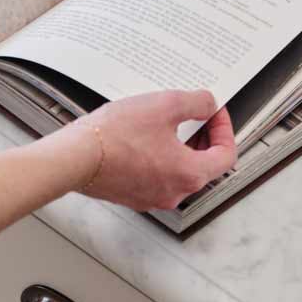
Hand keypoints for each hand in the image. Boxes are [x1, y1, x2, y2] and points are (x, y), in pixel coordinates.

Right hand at [64, 90, 235, 211]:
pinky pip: (156, 177)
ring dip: (181, 148)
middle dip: (204, 139)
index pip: (225, 156)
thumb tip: (208, 105)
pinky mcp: (132, 196)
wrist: (76, 158)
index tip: (214, 114)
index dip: (225, 129)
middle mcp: (173, 193)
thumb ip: (198, 103)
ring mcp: (152, 198)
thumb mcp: (167, 104)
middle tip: (195, 116)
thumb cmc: (115, 137)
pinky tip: (146, 139)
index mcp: (189, 175)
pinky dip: (159, 158)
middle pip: (204, 167)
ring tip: (167, 124)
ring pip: (179, 172)